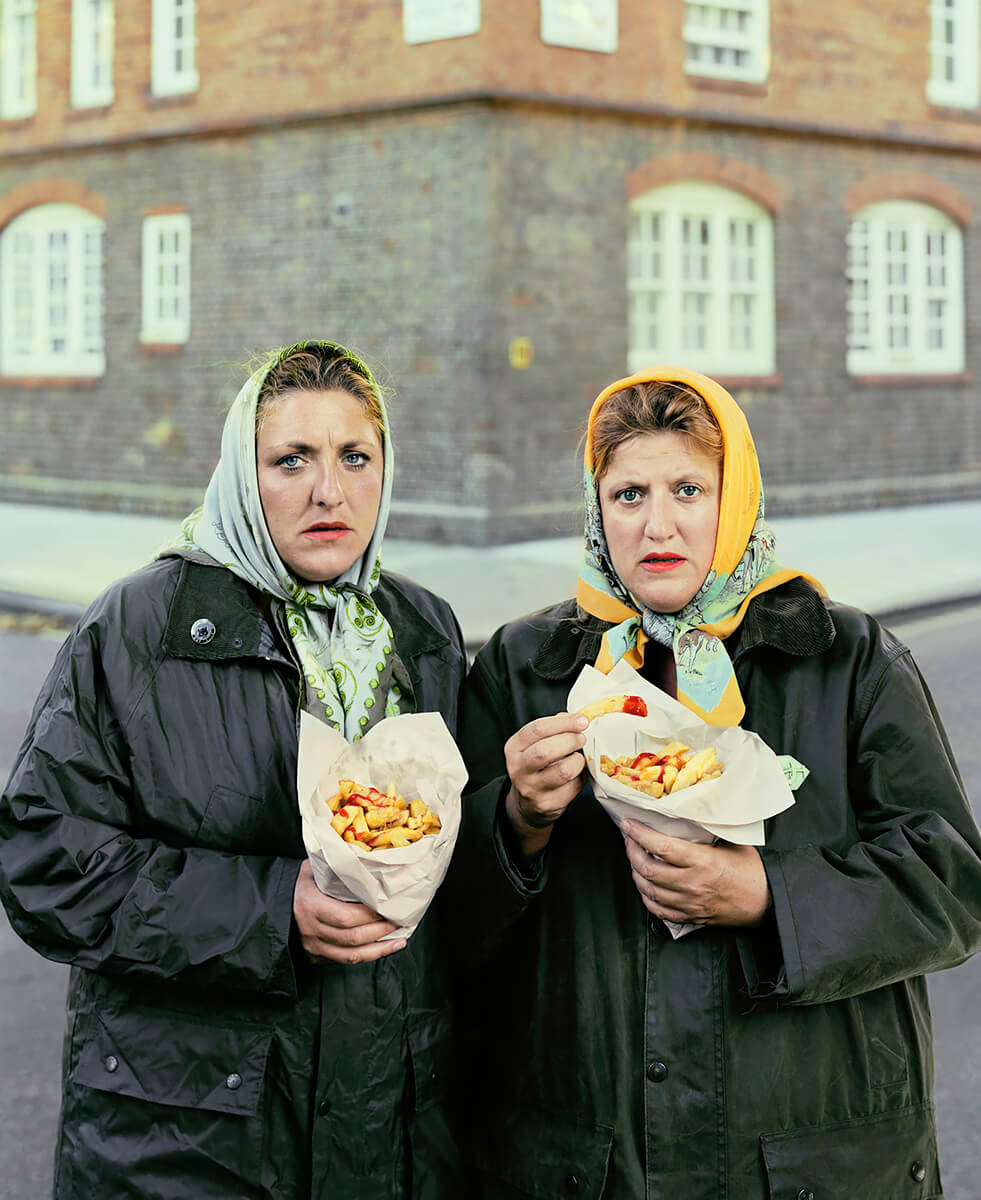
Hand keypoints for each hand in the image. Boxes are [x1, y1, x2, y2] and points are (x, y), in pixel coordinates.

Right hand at [292, 860, 405, 964]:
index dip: (370, 916)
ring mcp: (313, 946)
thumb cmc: (299, 883)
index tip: (388, 908)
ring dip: (379, 949)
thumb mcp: (313, 870)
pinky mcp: (316, 957)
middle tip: (400, 921)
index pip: (345, 917)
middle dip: (380, 931)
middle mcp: (311, 930)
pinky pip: (344, 960)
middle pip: (352, 937)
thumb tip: (367, 862)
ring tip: (399, 940)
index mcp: (310, 905)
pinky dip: (367, 956)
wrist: (274, 904)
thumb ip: (336, 869)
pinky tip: (383, 948)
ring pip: (351, 956)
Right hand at [503, 712, 588, 855]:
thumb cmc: (535, 768)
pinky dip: (581, 778)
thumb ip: (552, 729)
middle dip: (570, 740)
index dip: (564, 723)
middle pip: (546, 750)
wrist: (526, 805)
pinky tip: (577, 775)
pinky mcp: (547, 804)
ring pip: (563, 770)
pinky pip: (573, 787)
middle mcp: (518, 768)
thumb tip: (575, 718)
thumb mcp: (534, 745)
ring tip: (579, 758)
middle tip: (581, 738)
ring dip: (578, 761)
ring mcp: (531, 788)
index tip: (581, 720)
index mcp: (514, 748)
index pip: (538, 729)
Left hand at [621, 821, 771, 926]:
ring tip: (634, 859)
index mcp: (703, 862)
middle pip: (648, 869)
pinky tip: (644, 886)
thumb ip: (711, 829)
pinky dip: (647, 897)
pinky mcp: (691, 917)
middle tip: (629, 840)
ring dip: (636, 873)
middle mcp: (692, 884)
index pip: (661, 847)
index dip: (640, 834)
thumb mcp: (734, 843)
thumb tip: (692, 811)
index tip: (628, 824)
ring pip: (649, 890)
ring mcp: (689, 903)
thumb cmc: (753, 872)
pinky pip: (659, 911)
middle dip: (632, 852)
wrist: (767, 903)